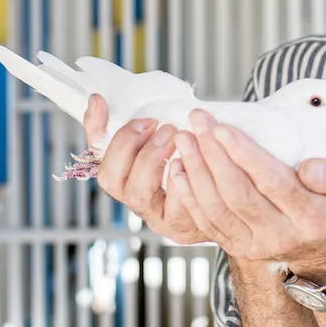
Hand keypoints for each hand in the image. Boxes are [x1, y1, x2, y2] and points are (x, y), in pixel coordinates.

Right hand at [83, 94, 208, 245]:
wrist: (230, 201)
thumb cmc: (190, 167)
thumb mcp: (160, 142)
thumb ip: (131, 123)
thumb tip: (95, 99)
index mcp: (125, 179)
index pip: (97, 157)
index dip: (102, 134)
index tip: (124, 110)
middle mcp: (136, 200)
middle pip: (111, 180)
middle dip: (130, 146)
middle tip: (159, 125)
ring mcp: (156, 216)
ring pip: (138, 195)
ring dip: (153, 160)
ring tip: (176, 137)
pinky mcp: (182, 227)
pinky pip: (175, 208)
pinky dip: (180, 184)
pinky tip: (189, 163)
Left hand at [167, 109, 325, 276]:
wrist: (324, 252)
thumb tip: (307, 168)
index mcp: (310, 218)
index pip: (273, 183)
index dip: (245, 155)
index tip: (223, 128)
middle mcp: (280, 236)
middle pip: (238, 194)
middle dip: (212, 155)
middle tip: (198, 122)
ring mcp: (256, 246)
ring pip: (217, 209)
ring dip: (195, 171)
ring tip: (184, 139)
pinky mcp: (237, 248)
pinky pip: (207, 223)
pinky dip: (188, 196)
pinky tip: (178, 169)